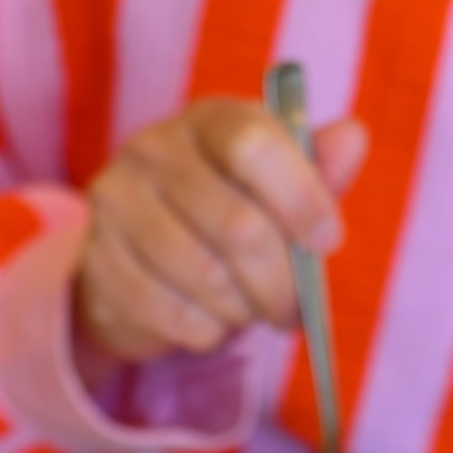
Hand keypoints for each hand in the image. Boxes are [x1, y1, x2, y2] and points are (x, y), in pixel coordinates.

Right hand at [72, 98, 367, 384]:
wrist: (133, 262)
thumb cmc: (218, 220)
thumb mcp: (273, 190)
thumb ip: (314, 171)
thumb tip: (354, 139)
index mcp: (208, 121)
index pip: (254, 144)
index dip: (301, 197)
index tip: (327, 240)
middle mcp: (154, 150)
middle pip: (238, 225)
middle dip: (280, 282)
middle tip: (292, 310)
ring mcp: (118, 204)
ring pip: (207, 277)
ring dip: (243, 311)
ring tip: (248, 313)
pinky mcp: (98, 261)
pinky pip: (171, 313)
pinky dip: (205, 331)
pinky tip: (210, 324)